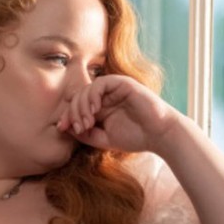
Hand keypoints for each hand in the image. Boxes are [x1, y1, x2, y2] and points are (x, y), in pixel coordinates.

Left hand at [56, 74, 179, 153]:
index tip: (62, 129)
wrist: (160, 135)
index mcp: (101, 107)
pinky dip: (93, 96)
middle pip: (78, 97)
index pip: (77, 106)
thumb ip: (85, 134)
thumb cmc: (136, 137)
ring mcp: (114, 88)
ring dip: (81, 106)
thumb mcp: (104, 139)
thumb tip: (64, 128)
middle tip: (78, 128)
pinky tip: (94, 110)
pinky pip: (100, 84)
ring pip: (87, 90)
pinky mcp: (122, 83)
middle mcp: (106, 96)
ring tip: (87, 122)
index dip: (67, 116)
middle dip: (73, 113)